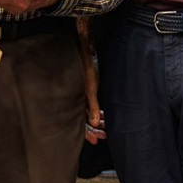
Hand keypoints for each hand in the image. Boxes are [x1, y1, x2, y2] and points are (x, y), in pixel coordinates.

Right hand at [76, 17, 103, 143]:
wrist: (83, 42)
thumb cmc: (86, 62)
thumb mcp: (91, 84)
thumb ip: (93, 104)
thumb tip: (96, 124)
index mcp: (75, 98)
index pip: (80, 121)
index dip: (88, 133)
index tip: (98, 140)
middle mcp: (77, 97)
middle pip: (84, 119)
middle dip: (94, 129)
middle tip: (105, 136)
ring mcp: (82, 91)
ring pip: (88, 112)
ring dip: (97, 120)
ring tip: (107, 127)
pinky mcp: (87, 85)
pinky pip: (90, 103)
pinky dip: (97, 110)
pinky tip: (104, 114)